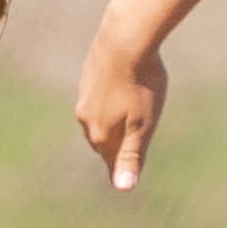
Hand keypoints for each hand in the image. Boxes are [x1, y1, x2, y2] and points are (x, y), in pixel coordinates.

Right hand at [75, 23, 172, 191]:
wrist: (124, 38)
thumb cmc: (141, 83)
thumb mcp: (142, 125)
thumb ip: (131, 157)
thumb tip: (122, 189)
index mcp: (100, 134)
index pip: (111, 160)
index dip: (121, 168)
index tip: (124, 178)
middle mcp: (86, 117)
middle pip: (102, 140)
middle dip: (114, 146)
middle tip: (125, 151)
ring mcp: (84, 95)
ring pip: (97, 116)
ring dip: (109, 121)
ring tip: (123, 121)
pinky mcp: (86, 75)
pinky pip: (96, 96)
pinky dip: (107, 99)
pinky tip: (118, 91)